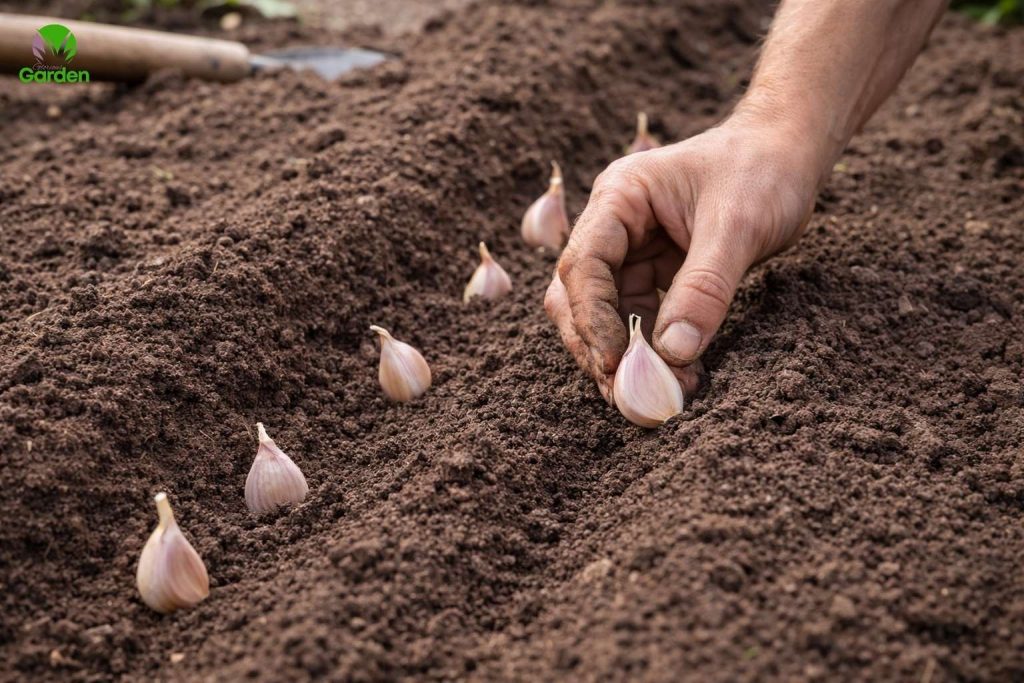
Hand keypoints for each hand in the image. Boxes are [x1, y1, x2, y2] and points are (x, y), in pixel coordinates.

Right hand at [545, 114, 822, 403]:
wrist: (789, 154)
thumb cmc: (763, 170)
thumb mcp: (739, 226)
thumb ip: (705, 288)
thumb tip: (674, 353)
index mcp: (619, 197)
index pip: (584, 264)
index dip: (592, 318)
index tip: (615, 364)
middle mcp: (613, 226)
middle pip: (578, 297)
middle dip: (599, 348)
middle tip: (630, 397)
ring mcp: (631, 252)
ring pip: (606, 317)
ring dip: (626, 360)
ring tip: (660, 398)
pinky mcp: (654, 274)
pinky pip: (640, 322)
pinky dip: (653, 354)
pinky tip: (679, 378)